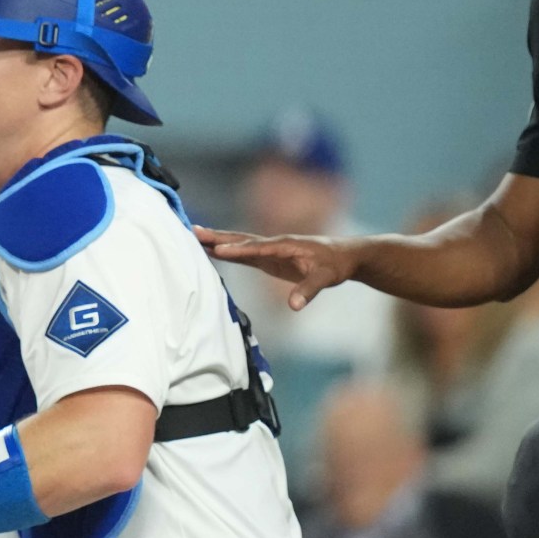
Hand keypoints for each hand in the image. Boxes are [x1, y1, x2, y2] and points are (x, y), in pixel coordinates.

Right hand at [194, 226, 362, 309]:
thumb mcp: (326, 278)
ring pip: (239, 243)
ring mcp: (269, 249)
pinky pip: (243, 252)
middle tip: (193, 231)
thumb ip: (309, 290)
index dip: (238, 249)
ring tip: (194, 235)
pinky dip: (227, 250)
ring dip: (218, 239)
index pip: (257, 247)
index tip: (217, 249)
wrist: (345, 255)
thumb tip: (294, 306)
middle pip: (241, 239)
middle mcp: (274, 244)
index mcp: (285, 245)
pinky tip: (213, 250)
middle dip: (218, 236)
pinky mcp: (268, 257)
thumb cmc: (336, 265)